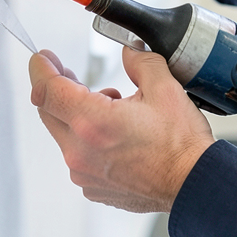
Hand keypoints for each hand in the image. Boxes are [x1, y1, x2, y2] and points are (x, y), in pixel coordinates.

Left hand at [28, 47, 214, 212]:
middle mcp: (80, 151)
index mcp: (92, 122)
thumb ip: (139, 61)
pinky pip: (77, 155)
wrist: (195, 185)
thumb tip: (129, 49)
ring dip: (75, 113)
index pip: (47, 89)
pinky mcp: (92, 187)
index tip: (43, 58)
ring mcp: (84, 173)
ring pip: (63, 133)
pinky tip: (112, 132)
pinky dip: (86, 139)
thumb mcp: (164, 88)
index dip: (41, 68)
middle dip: (55, 87)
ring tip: (108, 104)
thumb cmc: (181, 146)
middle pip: (48, 111)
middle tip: (67, 73)